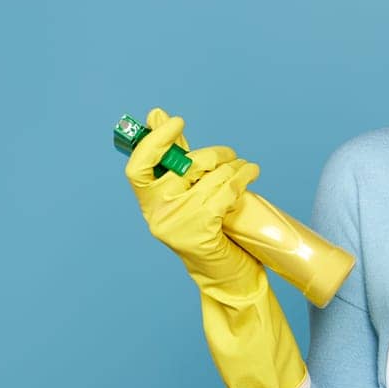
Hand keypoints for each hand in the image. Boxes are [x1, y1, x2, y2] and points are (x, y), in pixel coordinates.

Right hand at [124, 108, 262, 298]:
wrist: (226, 273)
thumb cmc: (209, 226)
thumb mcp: (189, 191)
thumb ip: (176, 156)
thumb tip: (158, 114)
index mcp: (149, 201)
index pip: (137, 166)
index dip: (154, 140)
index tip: (176, 122)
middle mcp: (157, 213)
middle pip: (183, 166)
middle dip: (214, 154)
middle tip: (231, 155)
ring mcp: (176, 224)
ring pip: (211, 178)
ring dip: (236, 167)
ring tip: (248, 168)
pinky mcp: (199, 233)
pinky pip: (224, 194)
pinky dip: (242, 180)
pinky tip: (251, 176)